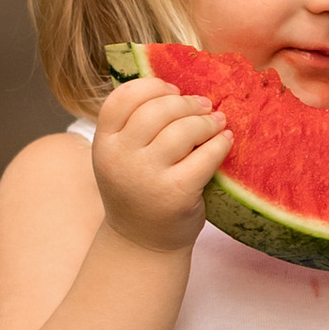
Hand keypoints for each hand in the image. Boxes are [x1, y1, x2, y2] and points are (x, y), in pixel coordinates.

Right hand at [89, 72, 232, 254]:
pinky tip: (225, 141)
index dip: (152, 86)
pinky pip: (205, 155)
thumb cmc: (138, 191)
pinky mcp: (177, 192)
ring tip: (217, 122)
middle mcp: (120, 158)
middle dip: (186, 103)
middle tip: (202, 106)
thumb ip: (136, 126)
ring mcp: (147, 176)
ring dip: (206, 121)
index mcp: (103, 143)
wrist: (143, 243)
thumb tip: (179, 87)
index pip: (123, 97)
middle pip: (157, 109)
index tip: (172, 91)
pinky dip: (220, 143)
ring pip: (182, 129)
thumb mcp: (122, 157)